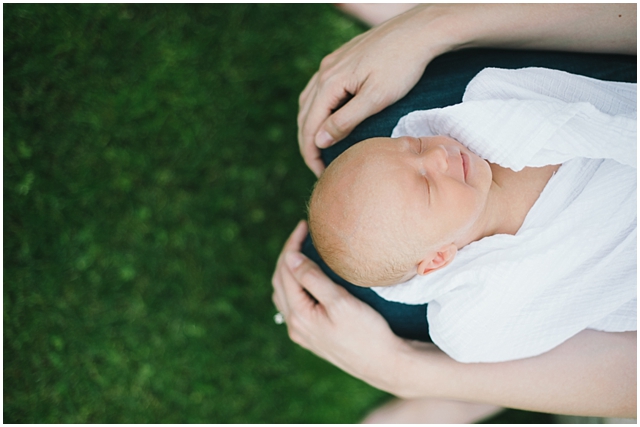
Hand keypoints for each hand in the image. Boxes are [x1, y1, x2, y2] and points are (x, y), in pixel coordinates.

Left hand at [271, 221, 407, 391]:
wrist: (384, 364)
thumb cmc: (367, 332)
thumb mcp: (340, 302)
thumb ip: (312, 279)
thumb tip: (291, 257)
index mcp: (298, 315)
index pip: (286, 271)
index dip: (292, 245)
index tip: (304, 226)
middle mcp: (295, 325)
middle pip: (280, 281)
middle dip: (288, 255)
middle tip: (302, 234)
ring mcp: (302, 333)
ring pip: (284, 294)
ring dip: (288, 271)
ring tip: (302, 251)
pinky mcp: (312, 337)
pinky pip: (293, 306)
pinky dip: (294, 286)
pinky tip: (305, 280)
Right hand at [297, 5, 444, 175]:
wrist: (418, 31)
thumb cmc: (402, 65)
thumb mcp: (376, 98)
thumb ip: (345, 120)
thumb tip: (319, 141)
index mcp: (330, 82)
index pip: (309, 126)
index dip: (311, 154)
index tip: (321, 174)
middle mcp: (325, 71)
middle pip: (304, 115)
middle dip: (308, 144)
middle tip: (319, 168)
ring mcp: (331, 63)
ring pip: (309, 102)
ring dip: (310, 128)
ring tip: (320, 150)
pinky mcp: (341, 60)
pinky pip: (319, 90)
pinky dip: (317, 110)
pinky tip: (326, 120)